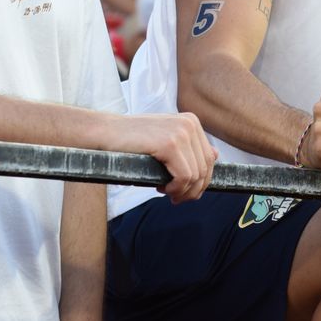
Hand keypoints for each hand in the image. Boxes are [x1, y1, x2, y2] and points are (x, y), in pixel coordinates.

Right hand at [99, 112, 215, 203]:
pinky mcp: (170, 144)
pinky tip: (160, 187)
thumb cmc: (132, 141)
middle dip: (193, 190)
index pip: (209, 159)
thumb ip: (189, 147)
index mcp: (191, 121)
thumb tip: (216, 155)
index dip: (200, 181)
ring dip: (182, 191)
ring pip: (196, 175)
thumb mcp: (165, 139)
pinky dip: (175, 189)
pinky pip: (184, 177)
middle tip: (176, 198)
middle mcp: (190, 124)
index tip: (185, 192)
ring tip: (165, 192)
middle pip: (205, 168)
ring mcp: (181, 132)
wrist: (104, 133)